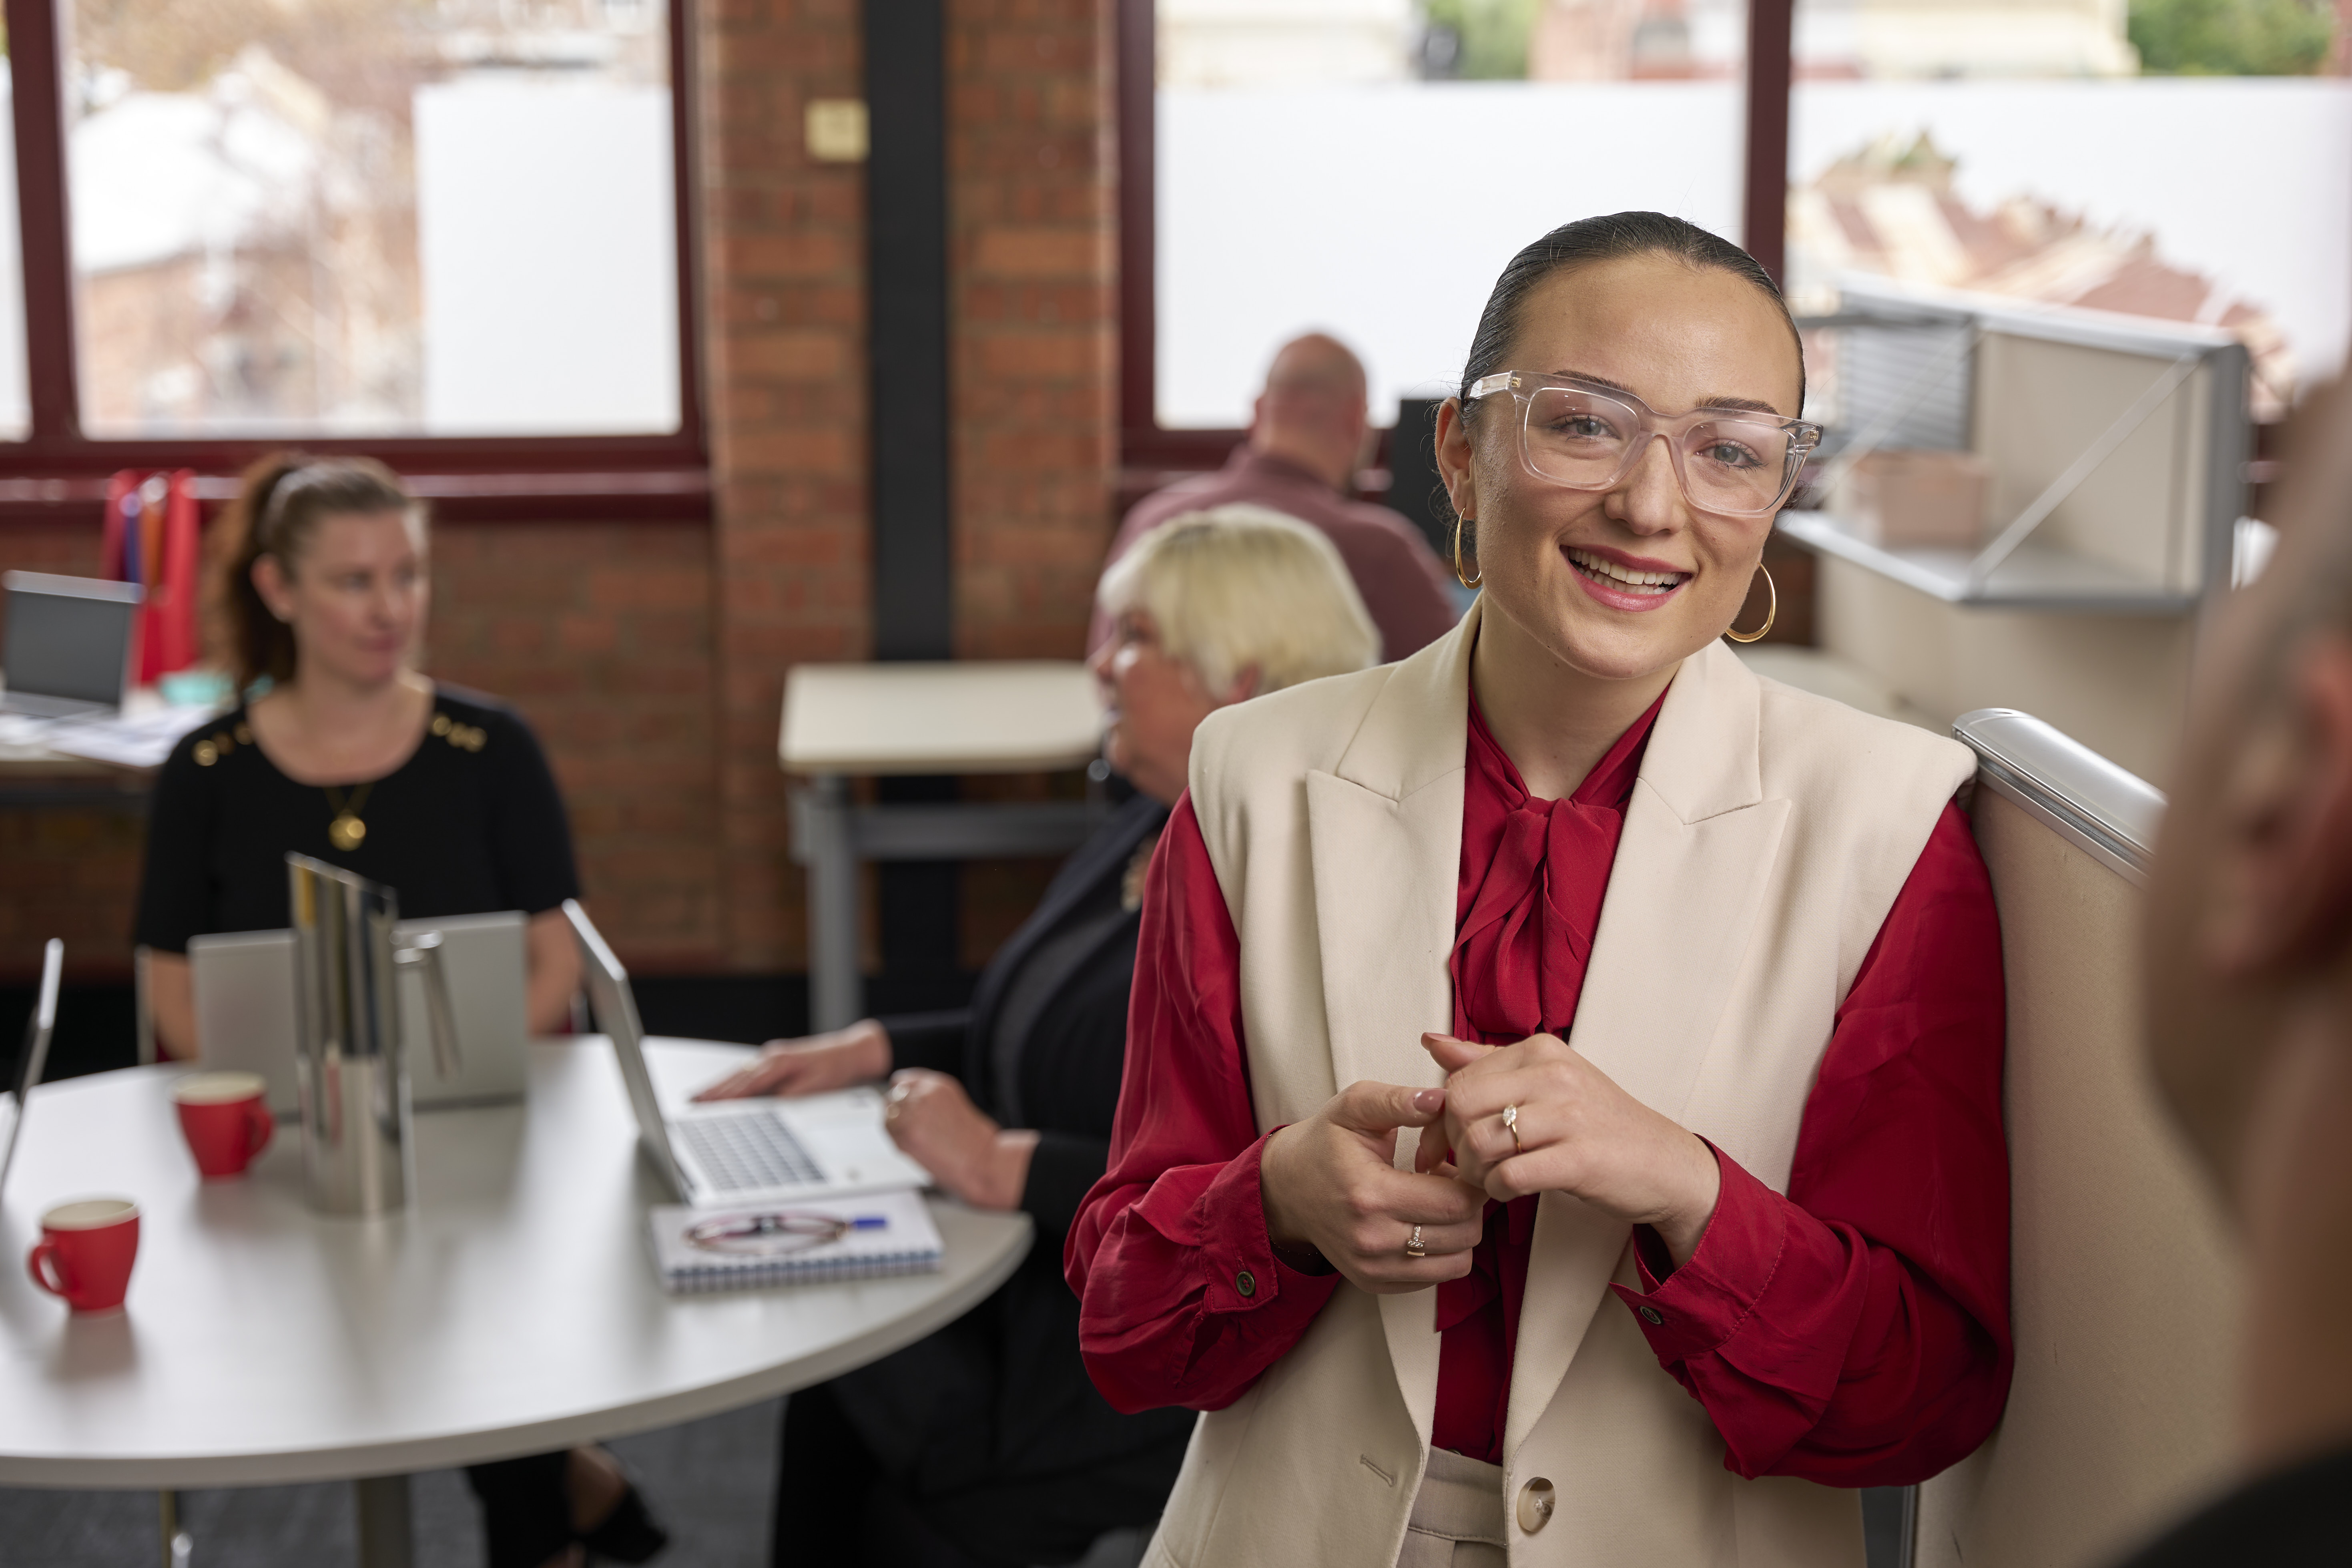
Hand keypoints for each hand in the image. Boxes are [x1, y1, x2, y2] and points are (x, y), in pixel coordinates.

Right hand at [691, 1019, 890, 1100]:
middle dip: (712, 1091)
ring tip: (697, 1098)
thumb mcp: (816, 1085)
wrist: (851, 1052)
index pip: (746, 1084)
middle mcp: (771, 1057)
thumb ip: (790, 1096)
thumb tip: (770, 1106)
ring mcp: (770, 1058)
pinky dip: (731, 1082)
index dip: (726, 1097)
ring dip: (717, 1086)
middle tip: (691, 1103)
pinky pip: (746, 1073)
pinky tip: (720, 1089)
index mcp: (779, 1062)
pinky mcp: (773, 1061)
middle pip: (736, 1078)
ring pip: (738, 1074)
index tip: (707, 1107)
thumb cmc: (836, 1068)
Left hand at [883, 1070, 1037, 1210]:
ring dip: (895, 1126)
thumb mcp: (952, 1106)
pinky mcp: (906, 1133)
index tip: (903, 1105)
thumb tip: (907, 1103)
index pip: (902, 1080)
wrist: (982, 1160)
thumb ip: (929, 1100)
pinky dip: (896, 1140)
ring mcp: (912, 1112)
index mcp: (937, 1084)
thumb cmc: (974, 1140)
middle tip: (911, 1127)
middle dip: (897, 1112)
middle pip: (892, 1097)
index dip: (902, 1096)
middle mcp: (923, 1093)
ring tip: (915, 1138)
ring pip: (887, 1114)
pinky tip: (914, 1147)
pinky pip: (889, 1133)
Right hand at [1258, 1080, 1489, 1294]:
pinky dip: (1441, 1252)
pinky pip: (1435, 1278)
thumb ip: (1398, 1100)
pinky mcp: (1374, 1281)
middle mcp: (1372, 1239)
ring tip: (1438, 1201)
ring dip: (1459, 1230)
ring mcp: (1372, 1267)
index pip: (1457, 1202)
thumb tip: (1439, 1100)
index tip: (1465, 1163)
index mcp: (1370, 1194)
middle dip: (1472, 1204)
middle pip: (1463, 1234)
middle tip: (1454, 1179)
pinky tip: (1422, 1222)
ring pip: (1457, 1262)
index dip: (1475, 1181)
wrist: (1286, 1187)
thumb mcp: (1355, 1106)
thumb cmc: (1325, 1143)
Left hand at [1419, 1032, 1721, 1265]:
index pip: (1458, 1079)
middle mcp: (1554, 1074)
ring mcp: (1569, 1115)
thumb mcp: (1546, 1081)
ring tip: (1490, 1179)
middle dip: (1452, 1144)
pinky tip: (1510, 1191)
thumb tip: (1431, 1042)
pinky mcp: (1580, 1158)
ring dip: (1475, 1172)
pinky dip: (1499, 1190)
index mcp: (1541, 1050)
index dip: (1440, 1118)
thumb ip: (1487, 1064)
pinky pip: (1510, 1175)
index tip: (1443, 1144)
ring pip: (1480, 1141)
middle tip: (1468, 1165)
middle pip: (1460, 1107)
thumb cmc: (1598, 1124)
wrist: (1665, 1164)